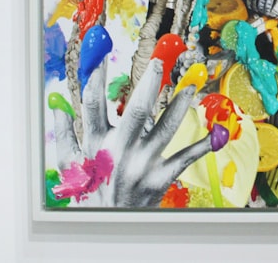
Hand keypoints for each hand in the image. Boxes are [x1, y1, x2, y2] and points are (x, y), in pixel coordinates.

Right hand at [51, 57, 216, 206]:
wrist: (107, 225)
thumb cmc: (88, 192)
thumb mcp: (68, 166)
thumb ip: (64, 135)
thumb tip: (60, 108)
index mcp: (96, 145)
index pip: (93, 103)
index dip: (95, 75)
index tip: (101, 51)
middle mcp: (121, 152)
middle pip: (137, 110)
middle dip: (149, 83)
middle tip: (159, 61)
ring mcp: (143, 164)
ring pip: (166, 129)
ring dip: (180, 105)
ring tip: (191, 87)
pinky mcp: (161, 178)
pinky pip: (185, 158)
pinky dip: (202, 146)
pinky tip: (217, 133)